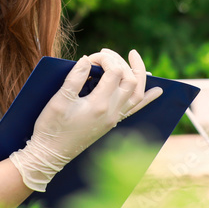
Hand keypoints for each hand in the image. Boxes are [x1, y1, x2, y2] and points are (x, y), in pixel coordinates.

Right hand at [9, 49, 162, 190]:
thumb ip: (75, 78)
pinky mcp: (111, 123)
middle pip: (130, 79)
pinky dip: (147, 98)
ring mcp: (114, 119)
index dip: (104, 59)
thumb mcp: (58, 100)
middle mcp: (112, 112)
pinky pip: (135, 109)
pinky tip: (158, 90)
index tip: (89, 58)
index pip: (114, 72)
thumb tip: (86, 59)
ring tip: (133, 57)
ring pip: (137, 93)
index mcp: (99, 105)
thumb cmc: (51, 128)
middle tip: (104, 52)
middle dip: (120, 61)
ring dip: (137, 73)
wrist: (50, 155)